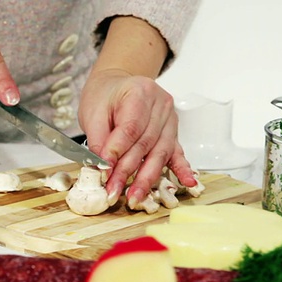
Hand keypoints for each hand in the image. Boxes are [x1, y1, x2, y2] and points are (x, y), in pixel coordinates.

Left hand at [78, 69, 196, 202]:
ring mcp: (169, 119)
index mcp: (139, 92)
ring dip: (147, 178)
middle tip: (113, 191)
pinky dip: (182, 169)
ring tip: (135, 197)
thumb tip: (102, 167)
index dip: (117, 152)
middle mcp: (159, 105)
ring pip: (160, 152)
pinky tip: (188, 182)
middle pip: (145, 144)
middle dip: (128, 172)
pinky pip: (177, 152)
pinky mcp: (172, 132)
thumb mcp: (93, 112)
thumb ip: (98, 139)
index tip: (105, 171)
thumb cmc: (105, 96)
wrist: (116, 85)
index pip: (130, 128)